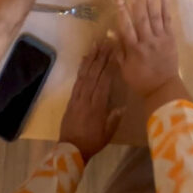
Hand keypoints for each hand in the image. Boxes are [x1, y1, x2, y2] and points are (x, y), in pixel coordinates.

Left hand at [59, 40, 121, 162]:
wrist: (70, 150)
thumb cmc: (92, 142)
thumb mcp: (108, 133)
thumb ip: (114, 118)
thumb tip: (123, 105)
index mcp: (97, 106)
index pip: (104, 81)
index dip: (109, 66)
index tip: (115, 52)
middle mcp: (86, 98)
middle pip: (94, 74)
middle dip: (101, 57)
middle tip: (106, 41)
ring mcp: (77, 97)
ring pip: (85, 74)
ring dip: (91, 58)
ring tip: (96, 44)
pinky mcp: (71, 99)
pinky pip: (77, 81)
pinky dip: (81, 68)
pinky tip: (84, 59)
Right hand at [115, 0, 178, 97]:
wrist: (163, 88)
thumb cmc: (140, 79)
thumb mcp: (125, 68)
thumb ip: (118, 49)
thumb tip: (110, 31)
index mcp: (134, 49)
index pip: (126, 26)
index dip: (121, 10)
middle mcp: (147, 41)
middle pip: (141, 17)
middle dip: (136, 0)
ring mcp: (160, 38)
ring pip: (155, 16)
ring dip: (151, 0)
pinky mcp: (170, 38)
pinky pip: (168, 20)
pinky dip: (166, 7)